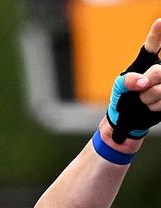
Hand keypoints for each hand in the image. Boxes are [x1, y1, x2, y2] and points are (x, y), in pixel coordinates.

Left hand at [106, 19, 160, 143]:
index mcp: (145, 62)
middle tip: (140, 89)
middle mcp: (159, 69)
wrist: (127, 118)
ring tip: (142, 100)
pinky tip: (150, 106)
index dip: (158, 33)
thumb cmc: (123, 97)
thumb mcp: (120, 87)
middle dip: (149, 82)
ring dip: (148, 98)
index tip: (160, 22)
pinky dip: (154, 106)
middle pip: (159, 71)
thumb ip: (127, 80)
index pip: (153, 44)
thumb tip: (141, 82)